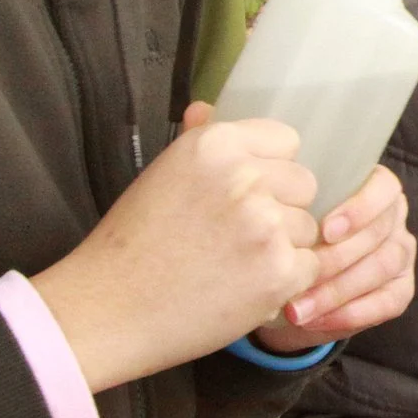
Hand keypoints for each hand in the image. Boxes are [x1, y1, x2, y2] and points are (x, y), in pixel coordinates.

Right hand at [31, 103, 319, 392]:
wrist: (107, 311)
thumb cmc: (131, 246)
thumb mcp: (162, 177)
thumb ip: (198, 141)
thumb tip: (207, 106)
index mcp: (215, 145)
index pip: (286, 141)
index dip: (269, 170)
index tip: (244, 195)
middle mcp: (244, 177)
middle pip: (304, 183)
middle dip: (281, 208)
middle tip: (235, 236)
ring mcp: (265, 225)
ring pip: (308, 227)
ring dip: (283, 248)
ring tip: (232, 265)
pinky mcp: (278, 271)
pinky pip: (310, 266)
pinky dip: (285, 282)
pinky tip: (243, 287)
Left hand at [251, 165, 416, 351]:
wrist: (286, 294)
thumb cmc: (289, 244)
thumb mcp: (289, 220)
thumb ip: (295, 209)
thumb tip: (282, 208)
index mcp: (371, 190)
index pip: (383, 187)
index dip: (360, 208)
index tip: (327, 231)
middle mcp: (392, 218)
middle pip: (378, 231)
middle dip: (336, 258)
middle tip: (298, 276)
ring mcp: (400, 253)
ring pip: (383, 266)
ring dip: (337, 291)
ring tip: (298, 308)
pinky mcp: (402, 289)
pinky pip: (388, 301)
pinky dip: (351, 313)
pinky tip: (317, 320)